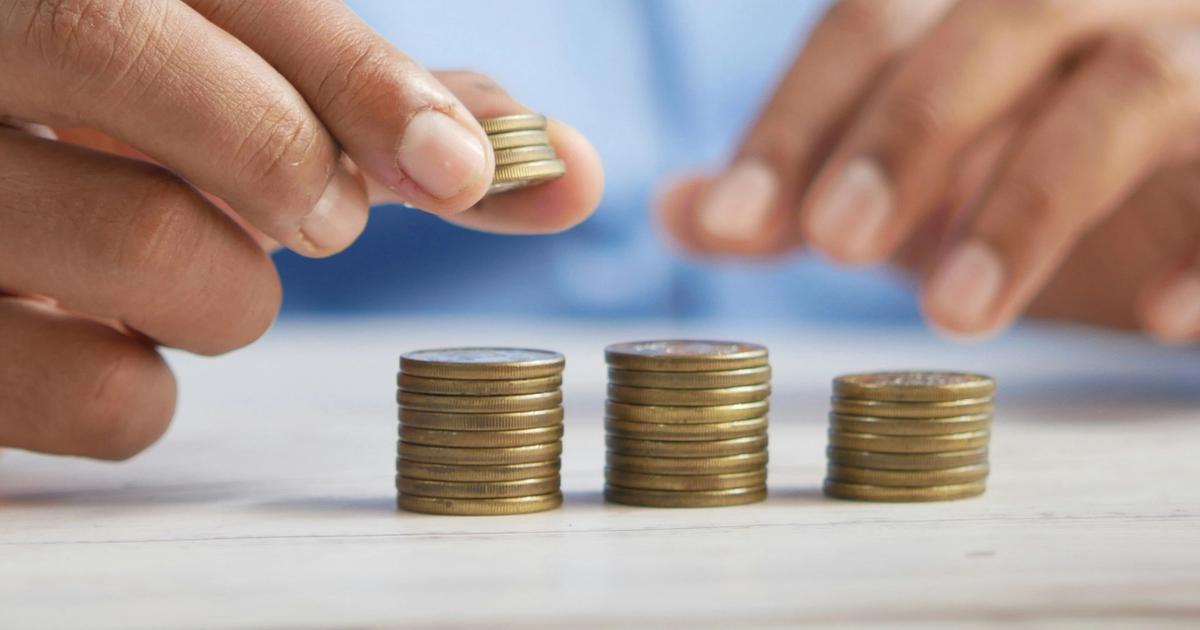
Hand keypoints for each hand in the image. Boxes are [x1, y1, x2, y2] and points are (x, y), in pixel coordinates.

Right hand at [0, 0, 602, 459]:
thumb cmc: (137, 133)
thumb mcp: (248, 88)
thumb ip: (397, 117)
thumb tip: (577, 174)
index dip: (364, 83)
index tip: (459, 169)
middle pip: (133, 62)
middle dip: (285, 164)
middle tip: (316, 216)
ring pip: (141, 239)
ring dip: (229, 292)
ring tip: (197, 272)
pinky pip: (91, 391)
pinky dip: (148, 393)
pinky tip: (114, 339)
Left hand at [659, 0, 1199, 342]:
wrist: (1193, 174)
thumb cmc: (1032, 157)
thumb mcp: (914, 174)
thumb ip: (803, 182)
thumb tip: (680, 211)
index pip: (876, 18)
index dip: (796, 117)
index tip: (731, 222)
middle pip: (1001, 20)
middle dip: (910, 131)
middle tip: (834, 240)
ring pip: (1133, 90)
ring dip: (1032, 201)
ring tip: (953, 314)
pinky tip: (1160, 320)